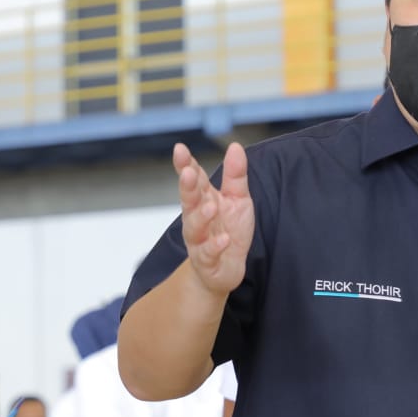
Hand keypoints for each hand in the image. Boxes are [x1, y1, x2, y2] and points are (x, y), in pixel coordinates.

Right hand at [174, 142, 253, 295]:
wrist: (224, 270)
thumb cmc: (228, 229)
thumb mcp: (238, 199)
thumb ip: (235, 175)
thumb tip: (235, 146)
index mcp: (203, 199)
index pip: (193, 179)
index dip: (186, 164)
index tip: (180, 149)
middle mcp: (196, 218)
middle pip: (189, 201)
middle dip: (187, 187)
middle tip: (188, 173)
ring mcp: (200, 240)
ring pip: (195, 228)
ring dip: (201, 217)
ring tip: (211, 207)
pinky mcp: (207, 261)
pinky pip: (208, 254)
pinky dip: (215, 246)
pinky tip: (223, 239)